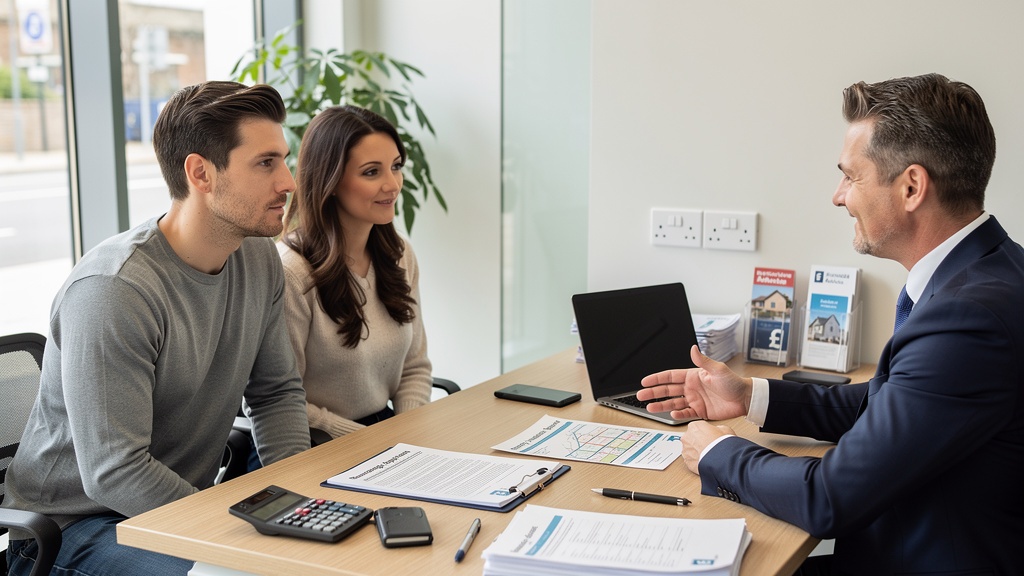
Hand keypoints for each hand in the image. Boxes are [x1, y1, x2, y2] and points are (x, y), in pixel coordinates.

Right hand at [637, 345, 751, 420]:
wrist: (746, 399)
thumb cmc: (734, 382)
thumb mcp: (718, 370)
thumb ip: (703, 361)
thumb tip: (693, 348)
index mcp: (693, 376)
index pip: (670, 376)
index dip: (657, 378)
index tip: (645, 381)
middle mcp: (691, 388)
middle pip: (668, 390)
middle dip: (653, 393)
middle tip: (640, 396)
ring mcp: (695, 400)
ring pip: (673, 403)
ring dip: (661, 405)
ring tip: (649, 407)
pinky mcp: (701, 411)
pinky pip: (686, 413)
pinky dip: (678, 415)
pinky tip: (671, 415)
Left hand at [680, 421, 734, 473]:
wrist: (721, 460)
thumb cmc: (722, 444)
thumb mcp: (725, 430)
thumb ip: (717, 428)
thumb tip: (718, 430)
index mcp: (694, 426)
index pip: (697, 428)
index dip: (705, 433)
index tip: (710, 436)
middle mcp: (687, 437)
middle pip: (692, 438)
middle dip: (699, 442)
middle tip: (709, 446)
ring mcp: (685, 450)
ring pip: (690, 450)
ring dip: (697, 452)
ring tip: (708, 455)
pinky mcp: (687, 462)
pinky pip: (691, 460)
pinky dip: (697, 462)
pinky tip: (705, 462)